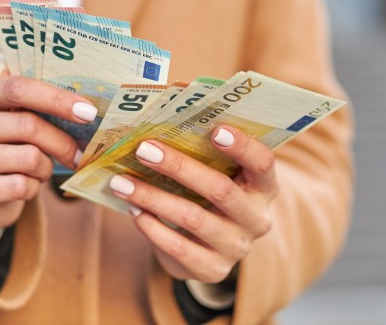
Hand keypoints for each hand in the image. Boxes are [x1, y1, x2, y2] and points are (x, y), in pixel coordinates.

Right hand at [0, 75, 97, 230]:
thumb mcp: (10, 113)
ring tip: (39, 168)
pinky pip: (20, 186)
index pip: (18, 88)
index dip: (57, 99)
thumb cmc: (3, 141)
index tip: (88, 112)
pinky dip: (32, 188)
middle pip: (29, 126)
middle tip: (79, 153)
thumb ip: (35, 102)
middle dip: (62, 142)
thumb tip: (84, 106)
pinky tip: (24, 185)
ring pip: (29, 158)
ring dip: (45, 167)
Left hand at [108, 126, 276, 283]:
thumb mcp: (216, 172)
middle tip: (144, 149)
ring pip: (194, 219)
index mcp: (263, 186)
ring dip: (154, 197)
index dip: (242, 146)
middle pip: (221, 190)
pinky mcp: (213, 269)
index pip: (263, 163)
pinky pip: (179, 248)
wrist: (207, 246)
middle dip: (180, 167)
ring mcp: (236, 247)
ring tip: (121, 182)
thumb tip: (160, 116)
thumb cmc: (207, 193)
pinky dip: (152, 227)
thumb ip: (202, 149)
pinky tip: (133, 209)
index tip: (214, 128)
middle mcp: (257, 218)